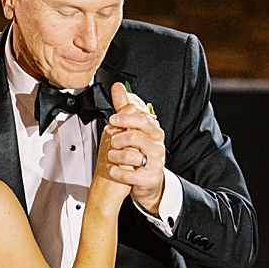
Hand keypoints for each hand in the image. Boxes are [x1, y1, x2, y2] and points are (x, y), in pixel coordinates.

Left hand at [104, 82, 164, 213]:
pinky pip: (130, 174)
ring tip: (111, 156)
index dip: (126, 119)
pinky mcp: (149, 178)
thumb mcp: (134, 129)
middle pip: (136, 136)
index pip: (143, 120)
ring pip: (132, 155)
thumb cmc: (141, 152)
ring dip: (115, 155)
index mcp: (154, 133)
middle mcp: (157, 147)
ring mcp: (155, 163)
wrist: (149, 180)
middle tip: (112, 142)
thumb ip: (125, 109)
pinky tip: (112, 168)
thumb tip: (118, 87)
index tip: (113, 120)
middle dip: (118, 138)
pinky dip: (117, 171)